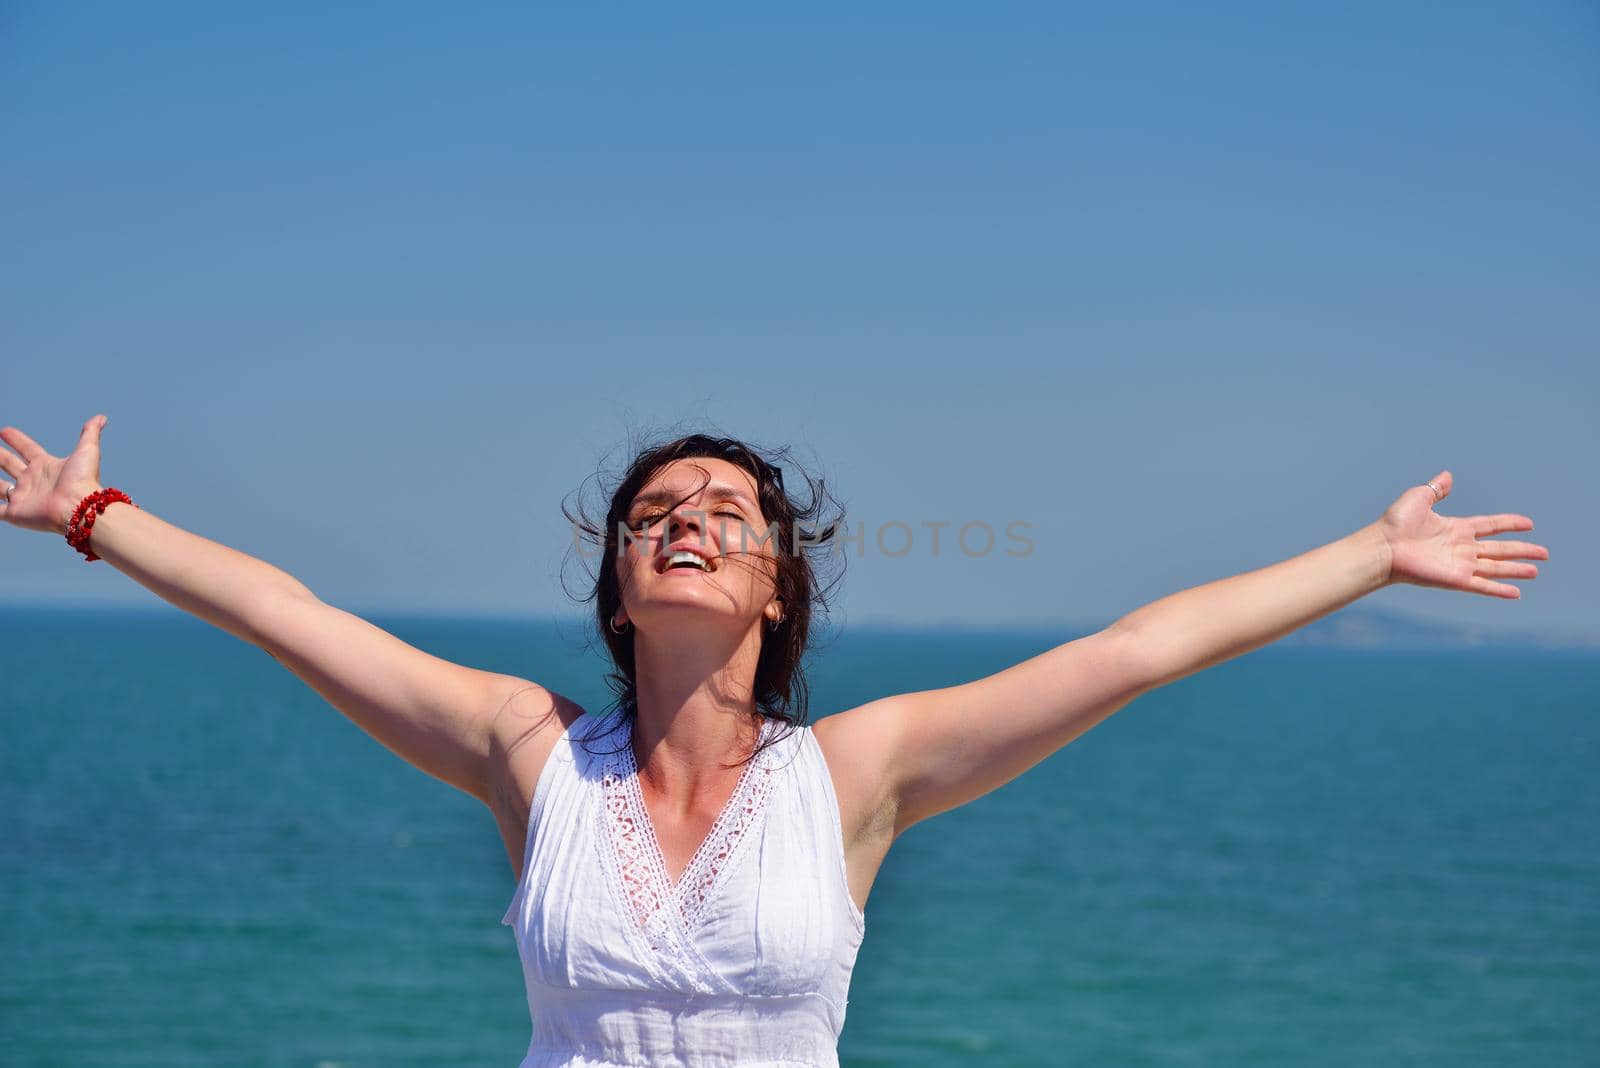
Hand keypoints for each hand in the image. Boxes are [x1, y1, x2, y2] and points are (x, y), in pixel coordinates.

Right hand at [0, 416, 108, 535]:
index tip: (4, 430)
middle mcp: (32, 481)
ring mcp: (22, 497)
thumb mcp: (87, 451)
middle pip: (9, 464)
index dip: (16, 440)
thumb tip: (102, 418)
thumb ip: (90, 433)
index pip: (27, 449)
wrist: (78, 506)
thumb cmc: (83, 480)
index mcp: (45, 466)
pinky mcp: (15, 513)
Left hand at [1375, 470, 1548, 598]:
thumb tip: (1448, 475)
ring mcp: (1459, 564)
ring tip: (1536, 571)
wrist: (1382, 547)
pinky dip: (1499, 590)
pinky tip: (1516, 593)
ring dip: (1516, 569)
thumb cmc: (1395, 523)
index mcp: (1455, 528)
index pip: (1490, 525)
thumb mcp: (1419, 498)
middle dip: (1522, 550)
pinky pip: (1482, 585)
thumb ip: (1437, 488)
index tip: (1529, 524)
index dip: (1509, 523)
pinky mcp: (1455, 579)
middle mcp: (1461, 547)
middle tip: (1544, 553)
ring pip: (1496, 567)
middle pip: (1499, 548)